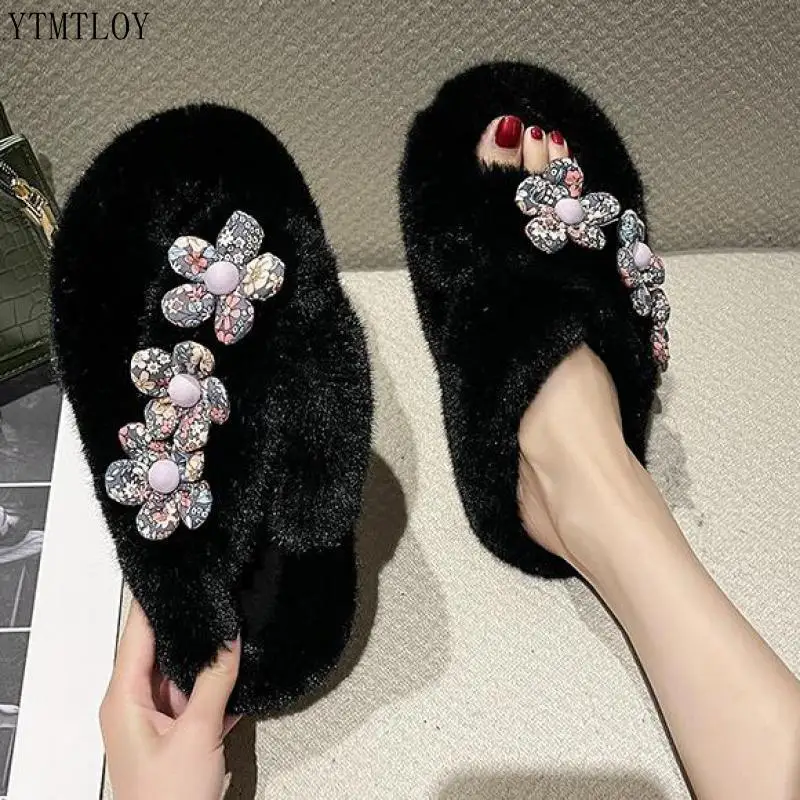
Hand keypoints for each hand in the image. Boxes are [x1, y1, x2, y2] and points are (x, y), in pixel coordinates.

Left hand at [100, 600, 241, 799]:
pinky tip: (238, 674)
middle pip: (161, 650)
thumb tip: (229, 638)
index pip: (137, 634)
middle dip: (190, 629)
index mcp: (124, 698)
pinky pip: (195, 697)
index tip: (176, 574)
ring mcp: (155, 719)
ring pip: (182, 674)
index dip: (156, 603)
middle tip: (217, 597)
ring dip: (206, 660)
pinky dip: (214, 687)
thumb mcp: (197, 732)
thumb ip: (215, 680)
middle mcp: (134, 704)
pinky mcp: (175, 734)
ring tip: (233, 630)